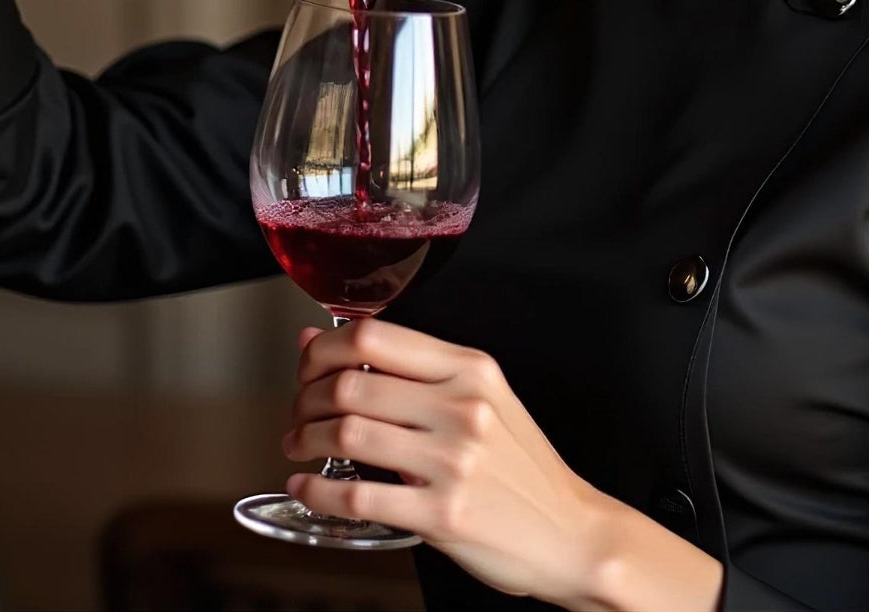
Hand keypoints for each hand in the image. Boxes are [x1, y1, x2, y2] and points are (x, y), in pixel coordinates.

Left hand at [284, 317, 614, 607]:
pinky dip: (317, 490)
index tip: (309, 363)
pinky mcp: (442, 513)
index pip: (377, 336)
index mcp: (470, 369)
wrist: (570, 532)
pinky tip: (306, 485)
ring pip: (348, 432)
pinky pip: (358, 496)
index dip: (325, 348)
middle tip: (298, 411)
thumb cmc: (520, 466)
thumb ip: (411, 371)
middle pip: (352, 383)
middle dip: (306, 397)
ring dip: (305, 438)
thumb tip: (326, 344)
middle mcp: (461, 407)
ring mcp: (452, 461)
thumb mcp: (481, 399)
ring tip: (298, 444)